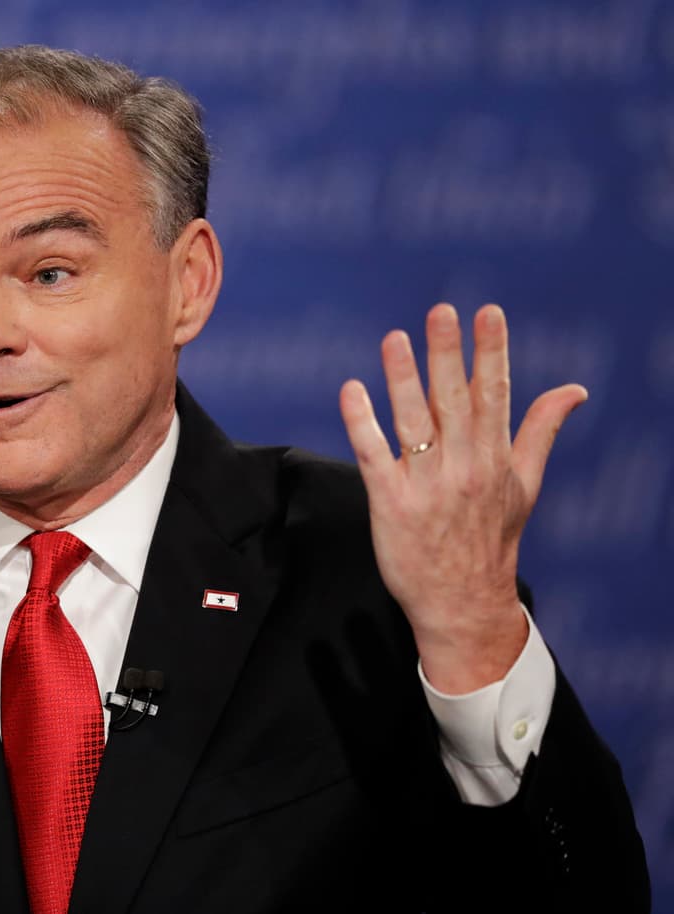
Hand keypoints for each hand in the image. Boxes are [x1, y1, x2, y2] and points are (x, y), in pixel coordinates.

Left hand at [338, 303, 584, 693]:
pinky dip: (363, 422)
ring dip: (402, 378)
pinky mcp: (391, 504)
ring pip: (413, 422)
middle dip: (448, 354)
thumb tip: (575, 390)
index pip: (495, 395)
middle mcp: (463, 467)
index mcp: (495, 458)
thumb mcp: (524, 485)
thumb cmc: (491, 539)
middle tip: (440, 311)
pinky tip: (352, 390)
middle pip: (453, 401)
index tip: (488, 313)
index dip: (492, 352)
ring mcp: (426, 486)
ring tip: (394, 339)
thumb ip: (541, 431)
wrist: (462, 603)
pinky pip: (374, 455)